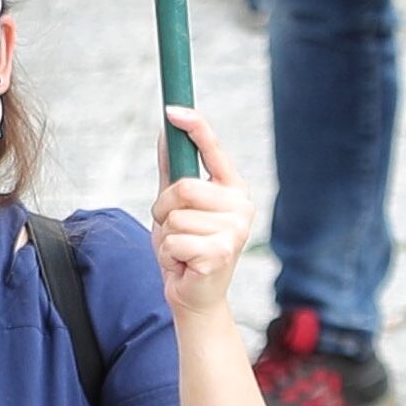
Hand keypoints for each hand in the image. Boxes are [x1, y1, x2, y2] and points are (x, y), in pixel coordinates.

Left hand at [148, 110, 254, 316]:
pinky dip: (169, 255)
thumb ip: (172, 169)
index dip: (194, 126)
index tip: (172, 109)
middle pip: (183, 187)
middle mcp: (241, 206)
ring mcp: (235, 230)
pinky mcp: (221, 253)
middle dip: (164, 209)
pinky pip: (175, 240)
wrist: (194, 296)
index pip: (214, 149)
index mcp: (232, 189)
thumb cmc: (187, 248)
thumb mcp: (175, 205)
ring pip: (175, 217)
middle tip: (173, 229)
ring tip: (182, 249)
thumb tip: (165, 130)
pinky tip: (184, 264)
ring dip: (167, 236)